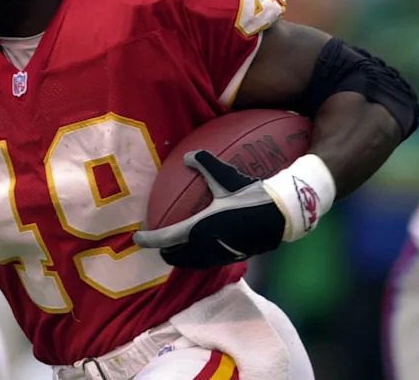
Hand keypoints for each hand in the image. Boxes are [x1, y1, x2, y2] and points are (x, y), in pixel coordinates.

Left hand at [133, 150, 285, 269]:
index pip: (165, 238)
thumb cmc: (250, 195)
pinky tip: (201, 248)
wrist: (281, 215)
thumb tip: (188, 155)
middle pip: (176, 256)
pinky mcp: (233, 258)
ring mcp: (220, 254)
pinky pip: (208, 262)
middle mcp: (206, 246)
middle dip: (164, 252)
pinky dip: (198, 258)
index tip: (137, 238)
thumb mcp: (225, 177)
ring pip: (192, 262)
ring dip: (181, 257)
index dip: (148, 240)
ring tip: (176, 248)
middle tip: (158, 244)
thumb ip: (205, 164)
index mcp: (198, 228)